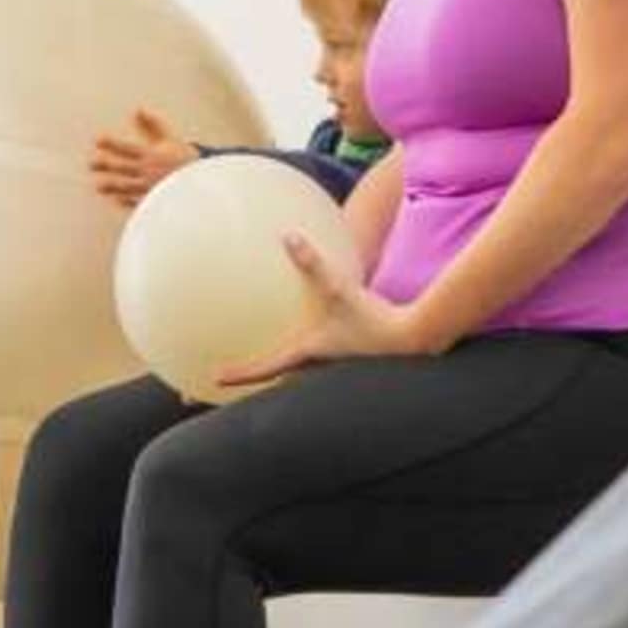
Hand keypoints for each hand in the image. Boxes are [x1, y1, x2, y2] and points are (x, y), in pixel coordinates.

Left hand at [87, 107, 197, 209]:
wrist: (204, 185)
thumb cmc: (186, 160)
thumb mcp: (170, 139)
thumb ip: (153, 125)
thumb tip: (137, 109)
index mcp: (151, 156)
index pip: (127, 148)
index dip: (111, 143)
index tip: (97, 140)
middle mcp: (147, 173)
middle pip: (122, 168)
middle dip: (106, 166)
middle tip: (90, 164)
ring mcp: (149, 189)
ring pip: (126, 187)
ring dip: (111, 186)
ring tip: (98, 186)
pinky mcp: (154, 202)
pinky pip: (137, 202)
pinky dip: (126, 201)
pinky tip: (116, 200)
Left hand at [208, 231, 436, 389]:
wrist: (414, 340)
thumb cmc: (375, 318)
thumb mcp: (340, 288)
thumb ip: (313, 263)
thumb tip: (288, 235)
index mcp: (307, 355)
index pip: (266, 369)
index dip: (239, 374)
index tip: (213, 378)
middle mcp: (315, 369)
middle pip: (274, 385)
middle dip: (247, 391)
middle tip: (225, 388)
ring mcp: (330, 372)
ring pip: (292, 382)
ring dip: (272, 382)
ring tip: (253, 377)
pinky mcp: (345, 365)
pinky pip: (312, 366)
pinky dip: (297, 364)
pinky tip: (304, 344)